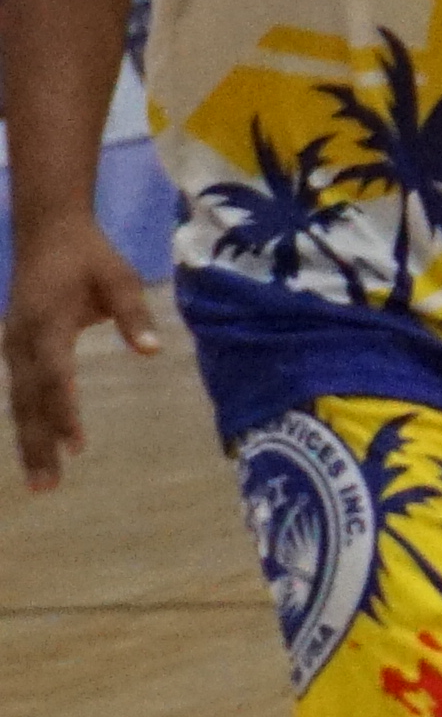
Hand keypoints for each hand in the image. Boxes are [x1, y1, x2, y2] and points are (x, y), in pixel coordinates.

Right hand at [9, 222, 166, 490]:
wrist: (47, 230)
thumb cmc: (90, 256)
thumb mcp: (119, 278)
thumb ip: (134, 315)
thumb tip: (152, 351)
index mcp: (47, 324)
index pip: (56, 376)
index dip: (64, 411)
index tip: (76, 444)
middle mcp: (22, 340)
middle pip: (29, 401)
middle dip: (39, 445)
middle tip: (49, 486)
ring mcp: (14, 345)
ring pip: (19, 402)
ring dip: (29, 443)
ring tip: (42, 482)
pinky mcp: (15, 348)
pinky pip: (19, 392)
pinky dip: (28, 422)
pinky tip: (37, 450)